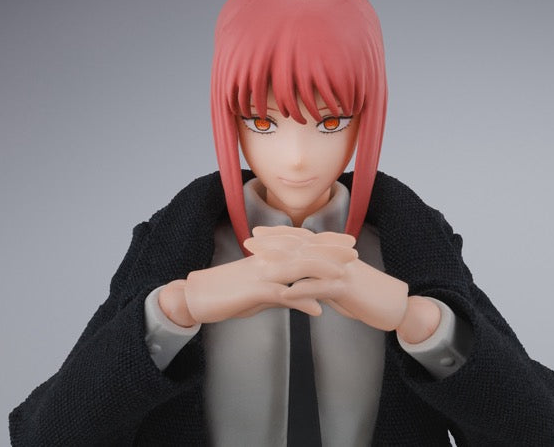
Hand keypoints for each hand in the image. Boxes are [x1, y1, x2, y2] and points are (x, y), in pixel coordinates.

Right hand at [159, 226, 354, 325]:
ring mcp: (262, 273)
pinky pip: (282, 295)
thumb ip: (289, 294)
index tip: (347, 242)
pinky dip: (302, 301)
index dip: (326, 243)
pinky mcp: (254, 291)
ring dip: (322, 271)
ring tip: (344, 275)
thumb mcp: (263, 293)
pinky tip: (319, 310)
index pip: (303, 245)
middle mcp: (268, 260)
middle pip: (306, 252)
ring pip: (298, 268)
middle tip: (355, 251)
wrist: (198, 296)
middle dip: (332, 251)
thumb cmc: (229, 293)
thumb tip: (313, 303)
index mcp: (270, 256)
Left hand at [267, 230, 410, 330]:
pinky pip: (321, 288)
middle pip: (298, 246)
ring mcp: (340, 270)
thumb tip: (300, 283)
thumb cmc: (365, 296)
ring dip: (281, 267)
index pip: (300, 239)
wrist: (395, 304)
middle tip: (248, 241)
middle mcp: (333, 257)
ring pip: (306, 265)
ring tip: (259, 270)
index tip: (256, 232)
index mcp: (331, 253)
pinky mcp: (347, 289)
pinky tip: (285, 296)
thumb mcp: (337, 286)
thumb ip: (318, 280)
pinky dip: (302, 291)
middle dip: (272, 244)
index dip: (278, 234)